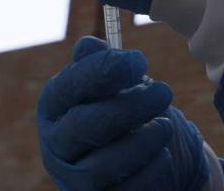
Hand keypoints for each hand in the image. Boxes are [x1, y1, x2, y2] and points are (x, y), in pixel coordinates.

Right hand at [38, 37, 209, 190]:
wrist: (147, 154)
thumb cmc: (125, 106)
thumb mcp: (116, 81)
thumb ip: (102, 62)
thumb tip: (88, 46)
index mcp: (56, 104)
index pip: (69, 86)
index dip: (103, 71)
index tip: (140, 60)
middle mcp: (58, 143)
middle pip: (84, 127)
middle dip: (128, 107)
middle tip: (164, 91)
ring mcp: (74, 178)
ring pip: (100, 167)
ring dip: (140, 143)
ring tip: (167, 124)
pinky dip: (147, 172)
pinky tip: (165, 153)